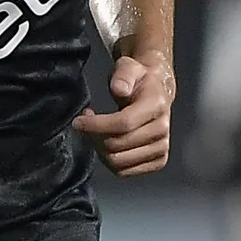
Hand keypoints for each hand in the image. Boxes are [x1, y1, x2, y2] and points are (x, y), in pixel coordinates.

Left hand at [73, 53, 173, 175]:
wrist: (157, 93)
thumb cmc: (138, 81)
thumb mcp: (129, 68)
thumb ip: (123, 76)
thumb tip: (119, 90)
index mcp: (156, 105)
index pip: (123, 123)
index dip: (96, 126)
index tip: (78, 122)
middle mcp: (162, 129)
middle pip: (118, 145)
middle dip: (94, 137)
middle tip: (85, 124)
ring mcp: (162, 147)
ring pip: (119, 162)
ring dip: (99, 150)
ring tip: (95, 133)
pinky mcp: (158, 160)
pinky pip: (125, 172)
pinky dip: (109, 162)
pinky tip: (106, 144)